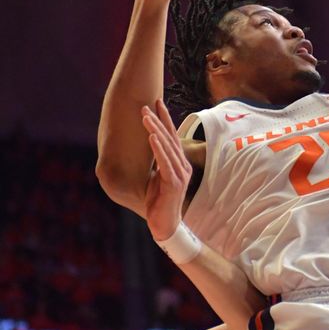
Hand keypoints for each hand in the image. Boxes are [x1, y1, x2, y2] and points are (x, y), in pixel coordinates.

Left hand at [142, 99, 191, 240]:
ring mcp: (180, 174)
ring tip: (145, 116)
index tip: (157, 103)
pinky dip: (158, 148)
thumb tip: (146, 149)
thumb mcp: (157, 179)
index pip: (172, 137)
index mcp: (179, 164)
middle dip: (159, 119)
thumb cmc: (159, 203)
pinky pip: (165, 162)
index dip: (165, 119)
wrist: (165, 226)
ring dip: (156, 129)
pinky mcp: (174, 183)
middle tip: (148, 104)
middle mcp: (182, 166)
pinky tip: (152, 136)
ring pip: (167, 147)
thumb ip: (156, 165)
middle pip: (170, 137)